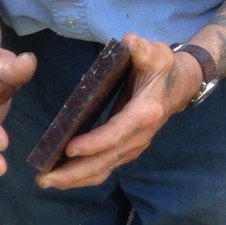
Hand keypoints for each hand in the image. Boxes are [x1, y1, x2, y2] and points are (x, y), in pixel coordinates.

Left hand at [36, 34, 200, 189]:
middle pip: (106, 159)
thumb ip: (142, 49)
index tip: (69, 149)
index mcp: (145, 112)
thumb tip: (130, 43)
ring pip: (104, 168)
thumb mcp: (155, 53)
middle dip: (75, 172)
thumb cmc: (163, 67)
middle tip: (45, 178)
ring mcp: (133, 145)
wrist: (180, 85)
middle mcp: (139, 135)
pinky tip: (61, 177)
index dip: (94, 142)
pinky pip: (104, 166)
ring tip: (46, 181)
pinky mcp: (126, 148)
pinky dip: (83, 175)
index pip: (117, 132)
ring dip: (75, 178)